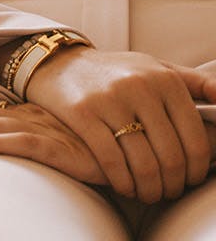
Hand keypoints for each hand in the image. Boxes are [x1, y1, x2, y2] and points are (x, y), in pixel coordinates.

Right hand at [20, 48, 215, 202]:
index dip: (196, 169)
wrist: (59, 62)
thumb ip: (194, 83)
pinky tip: (125, 187)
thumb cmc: (116, 72)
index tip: (189, 181)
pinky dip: (122, 181)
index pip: (195, 140)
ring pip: (143, 163)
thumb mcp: (156, 68)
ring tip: (148, 194)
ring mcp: (110, 100)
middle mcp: (140, 88)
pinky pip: (111, 160)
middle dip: (173, 184)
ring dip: (149, 189)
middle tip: (168, 192)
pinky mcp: (82, 113)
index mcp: (165, 80)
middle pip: (171, 156)